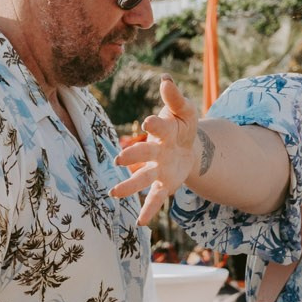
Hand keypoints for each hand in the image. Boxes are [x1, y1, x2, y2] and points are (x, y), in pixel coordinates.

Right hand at [108, 77, 204, 224]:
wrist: (188, 147)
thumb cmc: (182, 126)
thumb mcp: (185, 111)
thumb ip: (175, 97)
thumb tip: (166, 79)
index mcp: (162, 131)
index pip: (158, 126)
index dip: (154, 124)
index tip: (148, 122)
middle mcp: (155, 151)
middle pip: (143, 154)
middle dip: (133, 156)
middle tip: (119, 159)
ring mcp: (157, 169)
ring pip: (141, 178)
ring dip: (129, 185)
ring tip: (113, 193)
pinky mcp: (163, 184)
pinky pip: (155, 198)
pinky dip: (148, 210)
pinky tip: (140, 223)